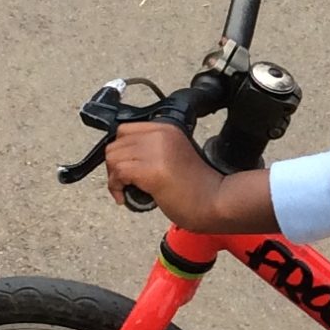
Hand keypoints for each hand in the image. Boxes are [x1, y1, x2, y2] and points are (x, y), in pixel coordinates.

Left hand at [104, 121, 223, 226]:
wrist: (216, 201)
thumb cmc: (198, 187)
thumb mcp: (175, 156)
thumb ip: (152, 150)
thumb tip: (124, 157)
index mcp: (166, 128)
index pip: (125, 130)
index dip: (120, 151)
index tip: (124, 168)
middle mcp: (160, 134)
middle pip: (116, 143)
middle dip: (114, 165)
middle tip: (124, 182)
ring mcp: (156, 150)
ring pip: (113, 157)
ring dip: (113, 178)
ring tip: (125, 191)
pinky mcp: (152, 169)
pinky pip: (118, 173)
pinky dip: (115, 187)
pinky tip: (125, 197)